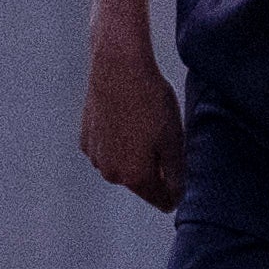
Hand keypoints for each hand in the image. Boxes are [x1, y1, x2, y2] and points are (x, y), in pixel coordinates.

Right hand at [79, 27, 185, 211]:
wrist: (117, 69)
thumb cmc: (151, 102)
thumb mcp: (173, 140)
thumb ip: (175, 175)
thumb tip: (174, 197)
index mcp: (134, 176)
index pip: (161, 200)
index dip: (176, 192)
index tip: (182, 173)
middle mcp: (110, 173)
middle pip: (140, 183)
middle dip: (154, 171)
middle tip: (165, 141)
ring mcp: (95, 156)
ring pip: (122, 166)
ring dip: (135, 156)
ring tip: (145, 127)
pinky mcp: (86, 140)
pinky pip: (108, 151)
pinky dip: (118, 143)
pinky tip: (127, 120)